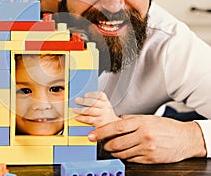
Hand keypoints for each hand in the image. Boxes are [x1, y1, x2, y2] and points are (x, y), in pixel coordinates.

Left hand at [73, 91, 119, 127]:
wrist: (114, 128)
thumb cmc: (106, 115)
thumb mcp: (104, 107)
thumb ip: (96, 102)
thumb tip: (82, 99)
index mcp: (106, 102)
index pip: (100, 95)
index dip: (92, 94)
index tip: (85, 95)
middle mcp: (105, 108)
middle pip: (93, 102)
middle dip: (83, 101)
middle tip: (76, 100)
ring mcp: (102, 115)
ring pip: (90, 110)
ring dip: (81, 110)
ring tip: (75, 110)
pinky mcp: (99, 123)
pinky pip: (89, 119)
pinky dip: (82, 118)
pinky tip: (77, 117)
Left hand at [87, 114, 206, 163]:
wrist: (185, 138)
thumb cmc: (166, 127)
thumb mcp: (148, 118)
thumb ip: (131, 120)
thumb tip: (116, 121)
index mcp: (141, 123)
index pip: (116, 127)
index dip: (102, 132)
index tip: (92, 135)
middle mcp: (144, 136)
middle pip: (117, 142)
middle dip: (105, 144)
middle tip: (101, 143)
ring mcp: (147, 149)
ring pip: (123, 153)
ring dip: (114, 151)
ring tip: (111, 148)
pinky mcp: (150, 159)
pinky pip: (132, 160)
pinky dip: (125, 157)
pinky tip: (124, 153)